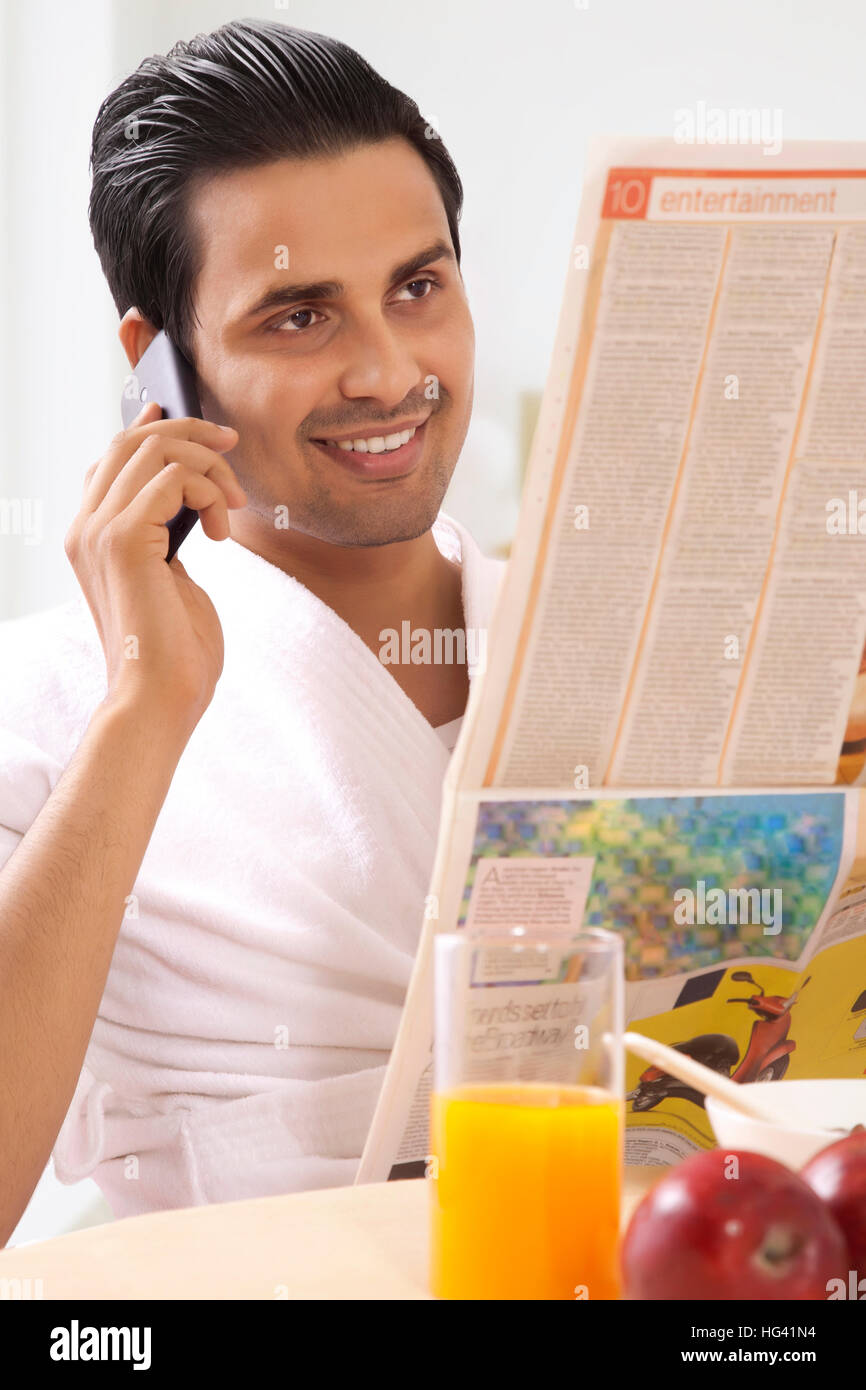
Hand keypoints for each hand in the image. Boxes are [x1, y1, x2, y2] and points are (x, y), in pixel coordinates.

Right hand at [64, 401, 245, 731]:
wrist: (162, 700)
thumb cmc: (176, 654)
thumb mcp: (174, 582)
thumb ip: (170, 540)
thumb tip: (190, 504)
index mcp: (92, 539)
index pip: (111, 460)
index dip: (148, 428)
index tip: (185, 414)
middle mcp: (85, 529)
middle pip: (130, 442)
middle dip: (188, 432)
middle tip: (231, 445)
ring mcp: (99, 532)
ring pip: (154, 450)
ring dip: (208, 467)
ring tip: (233, 505)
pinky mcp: (124, 540)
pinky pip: (173, 478)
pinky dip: (208, 492)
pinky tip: (221, 530)